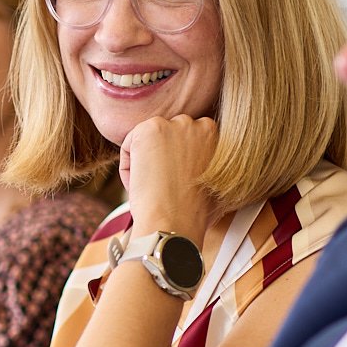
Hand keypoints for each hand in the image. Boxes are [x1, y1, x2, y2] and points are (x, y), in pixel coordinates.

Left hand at [119, 114, 220, 238]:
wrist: (175, 222)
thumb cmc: (195, 214)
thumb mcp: (216, 184)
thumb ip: (210, 166)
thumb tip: (200, 166)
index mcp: (215, 136)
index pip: (184, 141)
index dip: (177, 165)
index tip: (176, 183)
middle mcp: (197, 124)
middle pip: (166, 139)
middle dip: (161, 160)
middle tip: (164, 187)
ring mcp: (172, 124)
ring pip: (147, 143)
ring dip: (145, 164)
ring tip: (155, 189)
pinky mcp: (148, 129)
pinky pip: (129, 146)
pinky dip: (129, 169)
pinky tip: (143, 185)